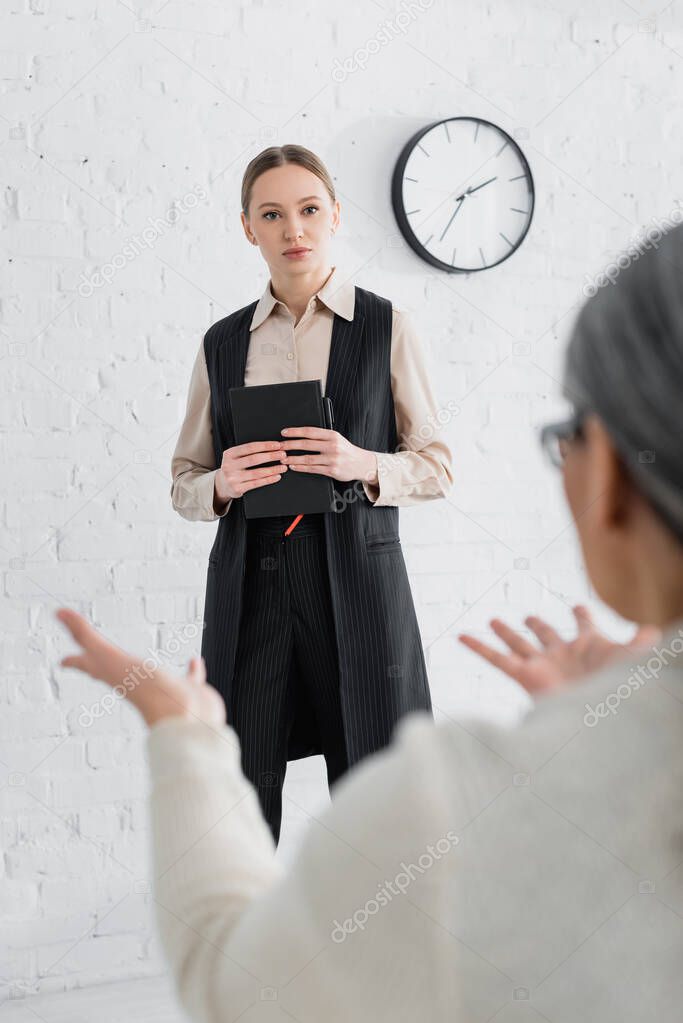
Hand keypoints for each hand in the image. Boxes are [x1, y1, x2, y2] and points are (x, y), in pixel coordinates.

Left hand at [56, 608, 226, 728]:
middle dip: (109, 661)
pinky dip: (192, 669)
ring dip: (153, 668)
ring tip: (152, 662)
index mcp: (118, 675)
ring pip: (156, 675)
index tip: (64, 662)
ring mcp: (164, 686)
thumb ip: (84, 635)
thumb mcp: (105, 656)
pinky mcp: (189, 690)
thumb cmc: (147, 690)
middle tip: (99, 653)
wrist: (184, 716)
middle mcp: (138, 681)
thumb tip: (59, 612)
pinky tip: (195, 662)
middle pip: (120, 669)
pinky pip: (190, 677)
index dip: (76, 662)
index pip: (89, 665)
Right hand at [215, 440, 288, 500]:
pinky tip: (277, 476)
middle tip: (283, 455)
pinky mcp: (237, 489)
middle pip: (254, 459)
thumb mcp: (236, 457)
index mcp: (229, 454)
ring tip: (283, 467)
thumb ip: (248, 452)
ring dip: (272, 469)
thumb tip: (272, 447)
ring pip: (257, 473)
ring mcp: (233, 478)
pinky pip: (256, 484)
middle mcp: (229, 466)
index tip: (278, 445)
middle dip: (271, 456)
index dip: (265, 446)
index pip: (250, 447)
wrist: (223, 484)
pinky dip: (268, 480)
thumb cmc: (235, 467)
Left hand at [280, 426, 376, 482]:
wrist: (361, 463)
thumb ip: (321, 437)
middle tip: (279, 446)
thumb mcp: (336, 439)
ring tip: (283, 458)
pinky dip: (301, 467)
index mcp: (332, 435)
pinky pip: (313, 469)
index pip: (310, 431)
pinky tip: (294, 466)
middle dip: (290, 445)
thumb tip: (301, 435)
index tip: (284, 433)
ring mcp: (332, 459)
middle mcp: (333, 446)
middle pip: (306, 444)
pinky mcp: (332, 470)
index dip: (295, 432)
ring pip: (308, 458)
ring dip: (293, 459)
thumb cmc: (346, 450)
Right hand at [458, 605, 661, 693]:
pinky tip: (462, 637)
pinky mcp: (525, 677)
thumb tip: (656, 631)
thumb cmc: (620, 689)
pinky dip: (478, 648)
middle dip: (536, 625)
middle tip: (527, 617)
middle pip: (545, 634)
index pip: (585, 626)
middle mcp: (562, 656)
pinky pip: (497, 660)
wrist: (600, 719)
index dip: (582, 616)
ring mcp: (542, 666)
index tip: (577, 606)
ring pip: (518, 643)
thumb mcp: (635, 659)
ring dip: (506, 631)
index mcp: (589, 647)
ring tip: (492, 619)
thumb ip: (642, 643)